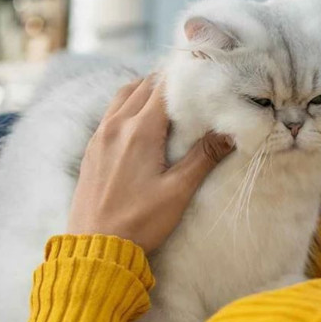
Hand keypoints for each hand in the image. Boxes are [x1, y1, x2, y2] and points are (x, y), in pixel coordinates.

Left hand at [67, 76, 234, 252]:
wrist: (96, 247)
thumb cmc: (139, 222)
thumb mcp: (178, 191)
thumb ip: (203, 158)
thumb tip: (229, 133)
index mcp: (139, 131)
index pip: (164, 87)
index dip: (184, 77)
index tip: (202, 74)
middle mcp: (116, 126)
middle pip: (143, 85)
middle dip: (167, 81)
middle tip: (190, 84)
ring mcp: (99, 136)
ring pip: (123, 95)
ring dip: (145, 89)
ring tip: (166, 97)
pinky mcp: (92, 149)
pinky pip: (110, 113)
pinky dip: (128, 105)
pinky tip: (140, 120)